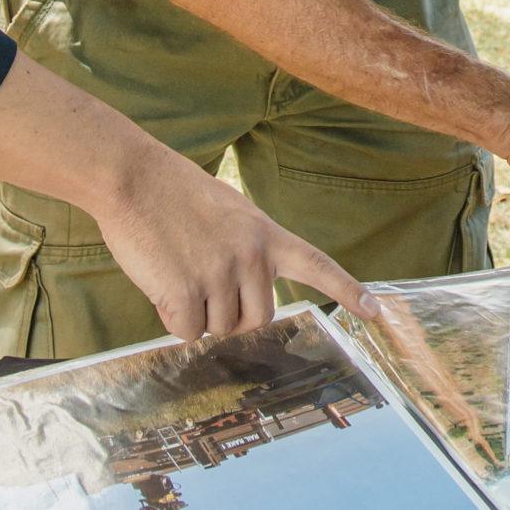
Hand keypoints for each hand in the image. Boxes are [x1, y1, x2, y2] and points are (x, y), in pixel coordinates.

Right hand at [98, 146, 373, 341]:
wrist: (133, 178)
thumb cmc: (174, 194)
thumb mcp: (229, 213)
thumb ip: (247, 250)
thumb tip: (243, 300)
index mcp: (266, 234)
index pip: (317, 265)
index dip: (348, 291)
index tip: (376, 312)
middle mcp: (251, 257)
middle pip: (258, 319)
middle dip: (231, 315)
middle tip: (203, 283)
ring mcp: (220, 275)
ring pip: (220, 328)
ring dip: (197, 313)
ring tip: (178, 269)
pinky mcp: (186, 292)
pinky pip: (188, 332)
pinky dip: (172, 319)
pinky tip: (162, 282)